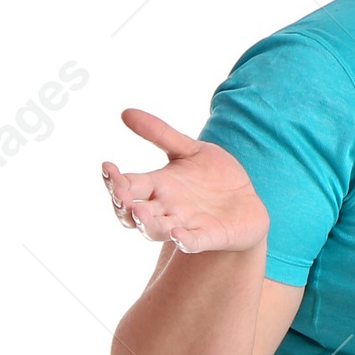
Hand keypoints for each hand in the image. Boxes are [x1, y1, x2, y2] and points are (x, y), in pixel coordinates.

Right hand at [100, 109, 268, 253]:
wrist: (247, 200)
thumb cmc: (213, 176)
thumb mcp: (189, 149)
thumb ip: (160, 133)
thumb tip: (125, 112)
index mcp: (158, 186)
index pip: (128, 186)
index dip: (114, 180)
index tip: (107, 166)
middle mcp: (166, 208)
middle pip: (134, 213)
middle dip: (124, 205)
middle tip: (119, 193)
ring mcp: (186, 224)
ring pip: (157, 230)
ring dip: (147, 223)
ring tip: (140, 212)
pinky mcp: (209, 236)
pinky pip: (193, 242)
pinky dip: (184, 241)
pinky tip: (178, 235)